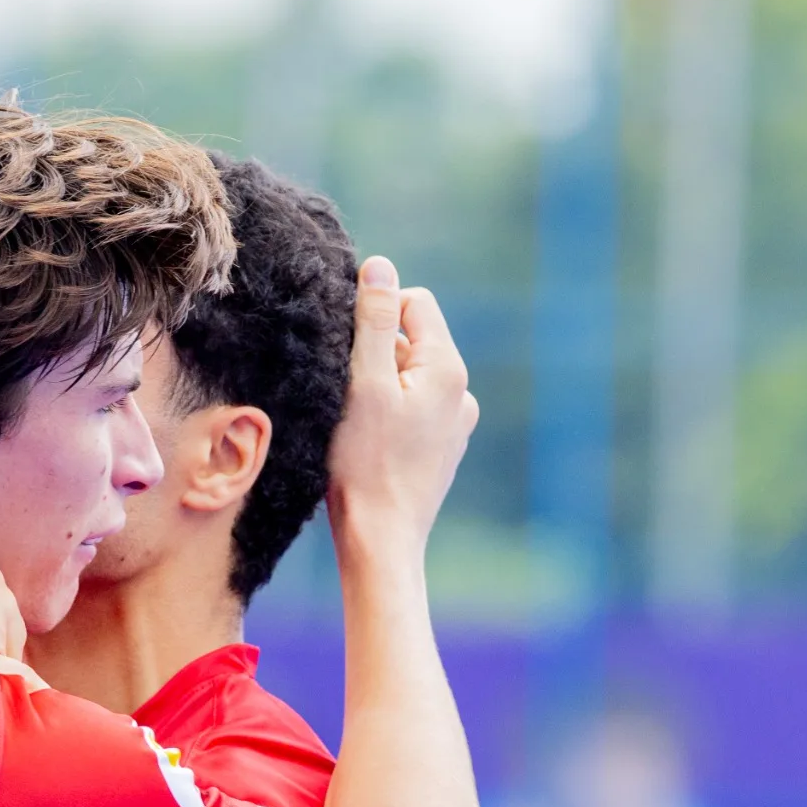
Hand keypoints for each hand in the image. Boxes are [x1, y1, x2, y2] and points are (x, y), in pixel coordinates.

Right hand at [323, 257, 477, 544]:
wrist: (381, 541)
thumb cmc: (364, 464)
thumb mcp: (362, 383)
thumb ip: (373, 322)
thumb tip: (379, 266)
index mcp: (447, 369)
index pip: (414, 303)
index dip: (376, 313)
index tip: (346, 348)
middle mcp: (460, 392)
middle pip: (412, 341)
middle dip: (377, 355)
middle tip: (346, 393)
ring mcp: (454, 424)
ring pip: (409, 378)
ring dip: (380, 387)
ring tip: (355, 424)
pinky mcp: (441, 450)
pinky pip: (413, 411)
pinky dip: (389, 415)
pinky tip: (369, 445)